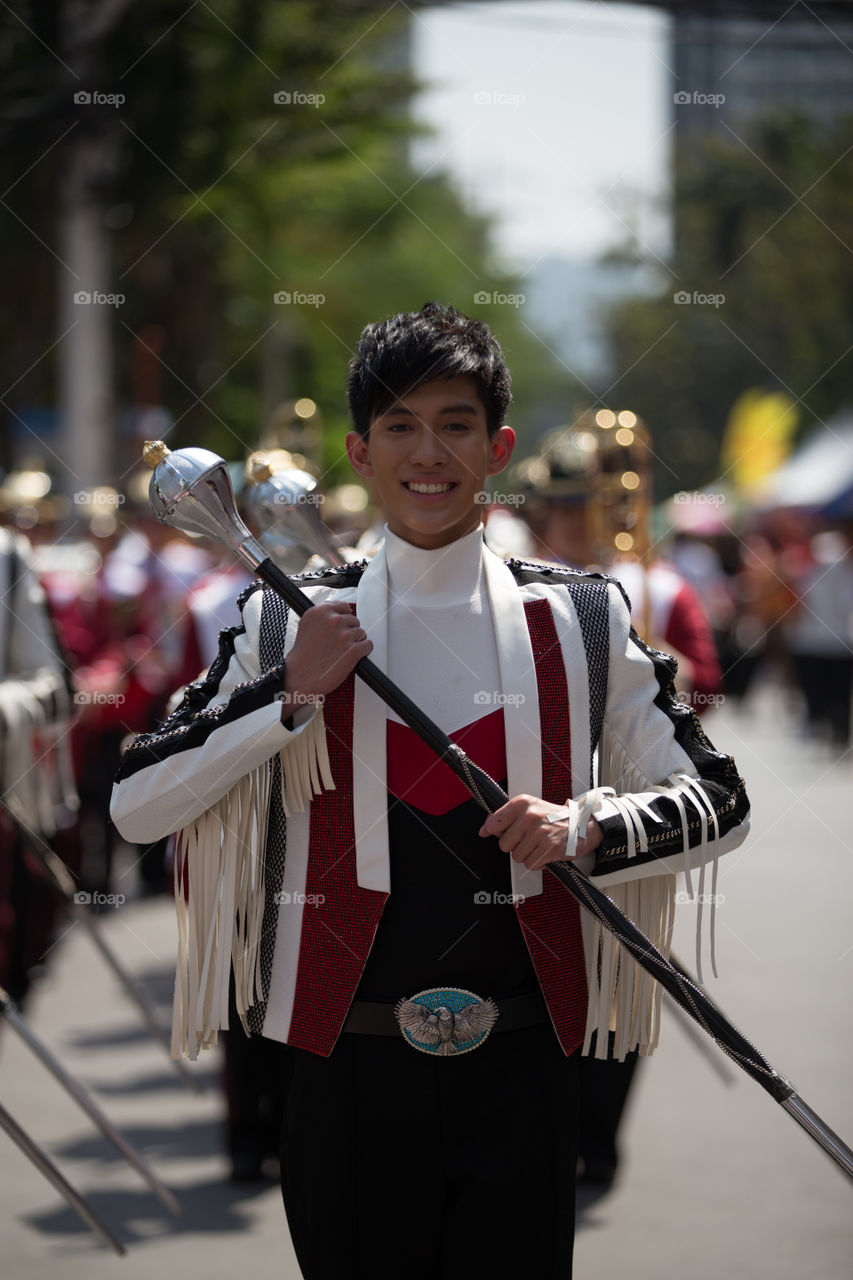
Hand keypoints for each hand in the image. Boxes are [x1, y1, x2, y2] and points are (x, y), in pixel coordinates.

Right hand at [282, 603, 372, 709]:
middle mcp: (333, 621)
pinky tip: (353, 656)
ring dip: (355, 642)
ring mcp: (344, 636)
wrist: (299, 676)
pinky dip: (363, 651)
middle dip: (349, 631)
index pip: (343, 606)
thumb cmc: (302, 656)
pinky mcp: (353, 651)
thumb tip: (337, 613)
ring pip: (361, 633)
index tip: (342, 624)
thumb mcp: (306, 625)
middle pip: (354, 620)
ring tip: (342, 652)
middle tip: (338, 643)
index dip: (344, 617)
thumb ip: (322, 617)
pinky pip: (368, 646)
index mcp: (320, 612)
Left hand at [478, 794, 602, 871]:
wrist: (583, 825)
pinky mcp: (549, 848)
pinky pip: (530, 864)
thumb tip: (485, 828)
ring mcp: (540, 832)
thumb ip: (507, 817)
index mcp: (523, 803)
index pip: (494, 821)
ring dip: (526, 855)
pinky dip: (536, 863)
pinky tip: (544, 852)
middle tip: (527, 839)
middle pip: (504, 844)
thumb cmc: (555, 818)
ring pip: (516, 856)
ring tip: (537, 845)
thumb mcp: (531, 808)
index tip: (487, 832)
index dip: (490, 830)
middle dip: (514, 845)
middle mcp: (530, 815)